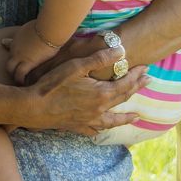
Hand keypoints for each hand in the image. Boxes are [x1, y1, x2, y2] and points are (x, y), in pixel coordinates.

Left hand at [5, 21, 60, 83]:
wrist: (49, 28)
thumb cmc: (47, 25)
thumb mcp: (37, 25)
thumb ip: (35, 29)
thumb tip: (45, 26)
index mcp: (18, 37)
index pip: (9, 44)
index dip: (12, 51)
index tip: (14, 57)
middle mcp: (16, 46)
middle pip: (8, 58)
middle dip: (11, 66)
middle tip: (16, 73)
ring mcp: (20, 55)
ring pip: (10, 68)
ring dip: (14, 74)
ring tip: (19, 81)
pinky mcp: (28, 62)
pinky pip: (20, 74)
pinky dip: (20, 79)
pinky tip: (24, 83)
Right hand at [22, 48, 140, 135]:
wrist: (33, 107)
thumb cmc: (53, 84)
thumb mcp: (77, 66)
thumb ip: (100, 58)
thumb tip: (122, 51)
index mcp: (102, 94)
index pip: (125, 84)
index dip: (137, 76)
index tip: (146, 68)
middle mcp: (99, 110)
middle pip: (122, 98)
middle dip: (136, 88)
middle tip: (148, 81)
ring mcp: (89, 120)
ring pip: (113, 120)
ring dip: (126, 117)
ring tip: (136, 116)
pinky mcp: (77, 126)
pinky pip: (95, 130)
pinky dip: (103, 129)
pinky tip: (103, 128)